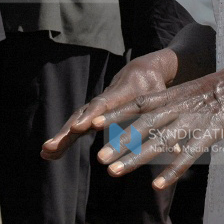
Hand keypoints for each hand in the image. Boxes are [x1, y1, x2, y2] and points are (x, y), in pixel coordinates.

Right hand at [41, 49, 176, 159]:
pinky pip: (76, 125)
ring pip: (76, 120)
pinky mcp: (93, 113)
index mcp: (121, 93)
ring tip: (45, 153)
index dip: (93, 116)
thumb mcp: (163, 102)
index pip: (105, 104)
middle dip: (67, 130)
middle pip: (82, 113)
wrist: (143, 68)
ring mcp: (97, 106)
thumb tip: (178, 148)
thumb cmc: (157, 86)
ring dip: (61, 136)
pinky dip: (63, 139)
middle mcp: (104, 98)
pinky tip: (50, 155)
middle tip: (50, 146)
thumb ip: (166, 124)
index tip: (82, 128)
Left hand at [94, 60, 223, 188]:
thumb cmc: (216, 90)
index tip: (95, 123)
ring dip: (136, 158)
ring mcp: (192, 121)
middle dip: (120, 142)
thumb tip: (145, 112)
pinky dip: (171, 170)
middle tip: (99, 157)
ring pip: (159, 142)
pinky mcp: (209, 134)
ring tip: (115, 172)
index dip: (117, 114)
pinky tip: (157, 184)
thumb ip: (167, 103)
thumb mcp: (187, 91)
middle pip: (143, 126)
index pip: (138, 104)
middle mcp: (177, 107)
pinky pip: (187, 155)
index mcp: (172, 95)